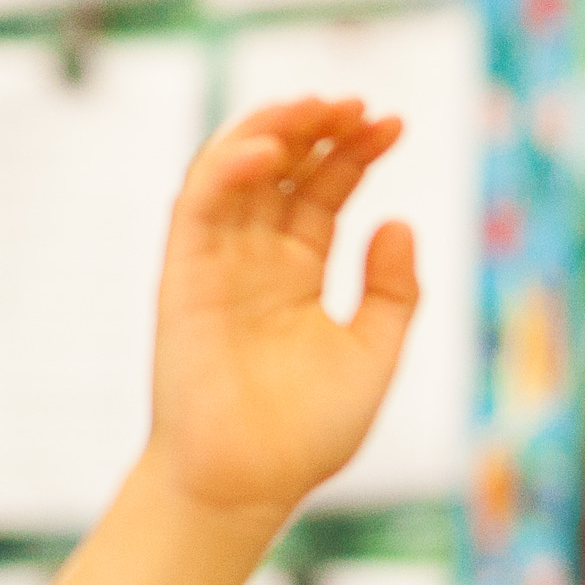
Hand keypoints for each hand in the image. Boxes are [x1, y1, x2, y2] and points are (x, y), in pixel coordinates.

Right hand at [143, 97, 419, 519]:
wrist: (251, 481)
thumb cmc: (309, 430)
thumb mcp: (373, 352)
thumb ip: (392, 291)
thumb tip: (399, 220)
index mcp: (298, 272)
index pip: (324, 192)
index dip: (356, 154)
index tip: (396, 123)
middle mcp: (255, 259)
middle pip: (282, 172)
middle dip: (318, 129)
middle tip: (358, 103)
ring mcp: (217, 263)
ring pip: (235, 175)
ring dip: (272, 133)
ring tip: (318, 107)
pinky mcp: (184, 277)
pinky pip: (198, 210)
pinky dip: (227, 172)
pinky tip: (267, 150)